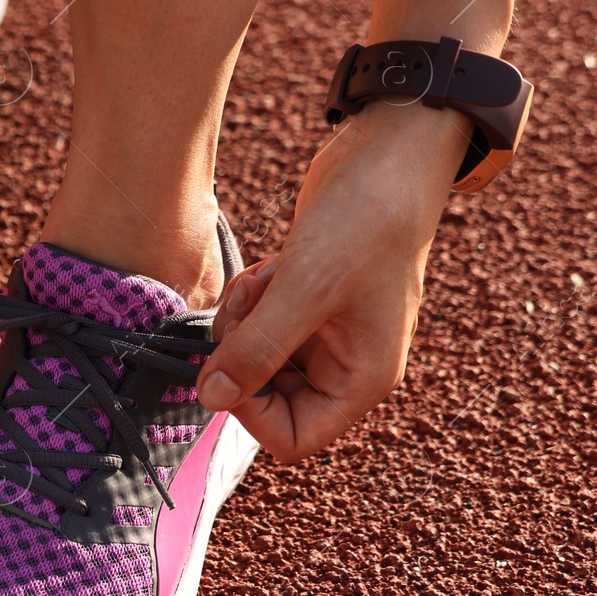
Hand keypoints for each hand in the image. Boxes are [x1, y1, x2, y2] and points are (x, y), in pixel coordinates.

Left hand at [196, 100, 472, 459]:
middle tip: (248, 308)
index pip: (292, 438)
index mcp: (362, 380)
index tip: (233, 363)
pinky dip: (251, 298)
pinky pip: (257, 322)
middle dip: (242, 354)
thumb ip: (257, 350)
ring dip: (244, 320)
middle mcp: (345, 365)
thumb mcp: (305, 290)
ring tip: (266, 278)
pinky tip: (271, 266)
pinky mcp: (304, 303)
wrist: (386, 157)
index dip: (250, 411)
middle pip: (265, 397)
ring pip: (254, 356)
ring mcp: (324, 335)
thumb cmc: (365, 222)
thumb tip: (210, 401)